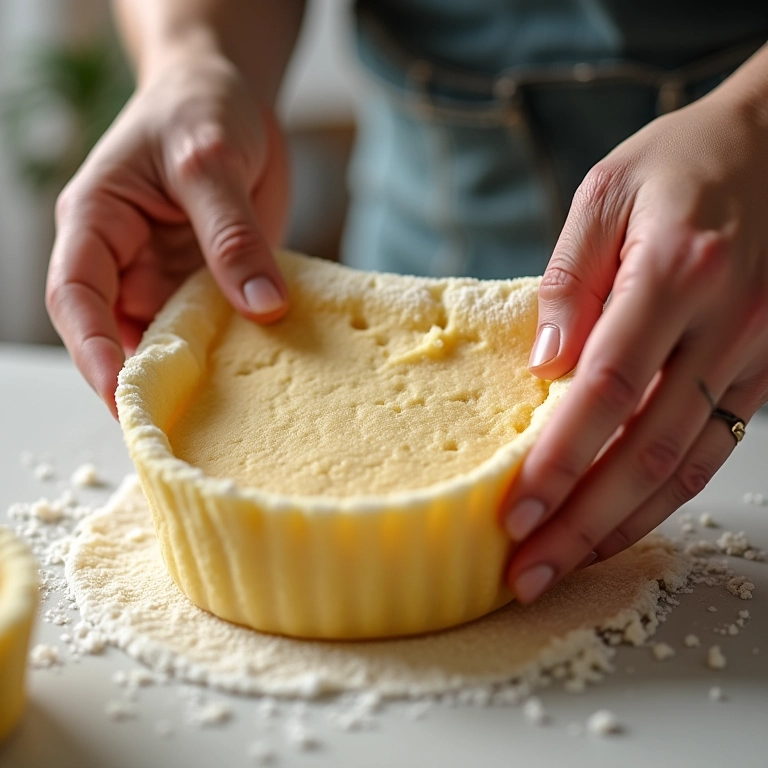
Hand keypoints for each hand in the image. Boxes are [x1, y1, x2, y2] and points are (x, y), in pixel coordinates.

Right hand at [46, 51, 289, 415]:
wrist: (230, 95)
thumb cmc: (200, 107)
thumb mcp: (211, 160)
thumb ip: (232, 233)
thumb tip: (261, 305)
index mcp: (97, 222)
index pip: (76, 296)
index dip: (91, 349)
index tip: (118, 394)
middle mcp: (125, 260)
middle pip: (119, 333)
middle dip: (143, 381)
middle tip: (178, 429)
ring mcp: (167, 276)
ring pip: (169, 340)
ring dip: (191, 374)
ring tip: (224, 415)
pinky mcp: (208, 283)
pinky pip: (214, 328)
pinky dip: (231, 353)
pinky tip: (259, 377)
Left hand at [503, 79, 767, 601]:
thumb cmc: (685, 160)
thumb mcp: (609, 191)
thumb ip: (569, 278)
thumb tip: (543, 364)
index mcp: (676, 271)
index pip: (606, 390)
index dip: (559, 459)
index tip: (515, 511)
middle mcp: (724, 322)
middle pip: (646, 450)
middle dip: (583, 523)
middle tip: (529, 573)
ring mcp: (755, 352)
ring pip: (687, 465)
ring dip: (623, 526)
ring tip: (566, 566)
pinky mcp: (767, 368)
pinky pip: (713, 447)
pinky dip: (665, 496)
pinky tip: (622, 523)